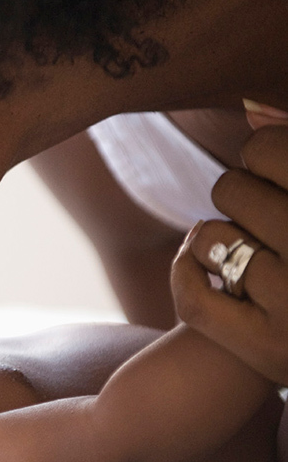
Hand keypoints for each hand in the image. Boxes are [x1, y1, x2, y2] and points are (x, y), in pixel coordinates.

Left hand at [171, 118, 287, 384]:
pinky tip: (203, 274)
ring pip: (211, 238)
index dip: (261, 156)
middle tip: (261, 223)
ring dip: (213, 241)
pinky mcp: (269, 352)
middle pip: (231, 190)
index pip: (268, 149)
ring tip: (246, 254)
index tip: (275, 176)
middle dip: (236, 198)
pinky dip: (185, 277)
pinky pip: (192, 296)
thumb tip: (250, 109)